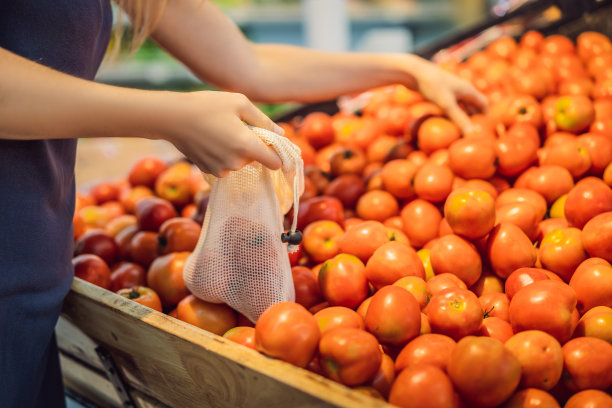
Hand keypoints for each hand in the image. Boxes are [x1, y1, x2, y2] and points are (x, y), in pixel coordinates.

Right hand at [163, 91, 283, 176]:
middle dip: (252, 146)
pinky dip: (223, 155)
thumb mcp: (240, 103)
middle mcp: (236, 163)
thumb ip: (264, 121)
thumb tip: (281, 133)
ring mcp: (222, 169)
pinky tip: (211, 140)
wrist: (172, 118)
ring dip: (236, 150)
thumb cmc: (207, 105)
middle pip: (256, 159)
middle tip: (237, 127)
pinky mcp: (210, 171)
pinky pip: (226, 165)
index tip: (273, 145)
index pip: (275, 162)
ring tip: (221, 131)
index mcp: (247, 146)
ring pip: (240, 162)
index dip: (277, 154)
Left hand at [408, 57, 488, 132]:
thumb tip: (470, 133)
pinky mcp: (441, 91)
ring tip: (463, 128)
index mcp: (468, 90)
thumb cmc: (432, 86)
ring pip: (462, 104)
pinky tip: (448, 120)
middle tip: (475, 131)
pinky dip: (453, 112)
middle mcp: (462, 88)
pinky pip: (452, 104)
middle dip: (475, 117)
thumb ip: (459, 118)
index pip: (483, 103)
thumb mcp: (446, 104)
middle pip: (473, 104)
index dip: (486, 115)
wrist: (414, 72)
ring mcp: (451, 89)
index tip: (486, 128)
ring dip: (464, 115)